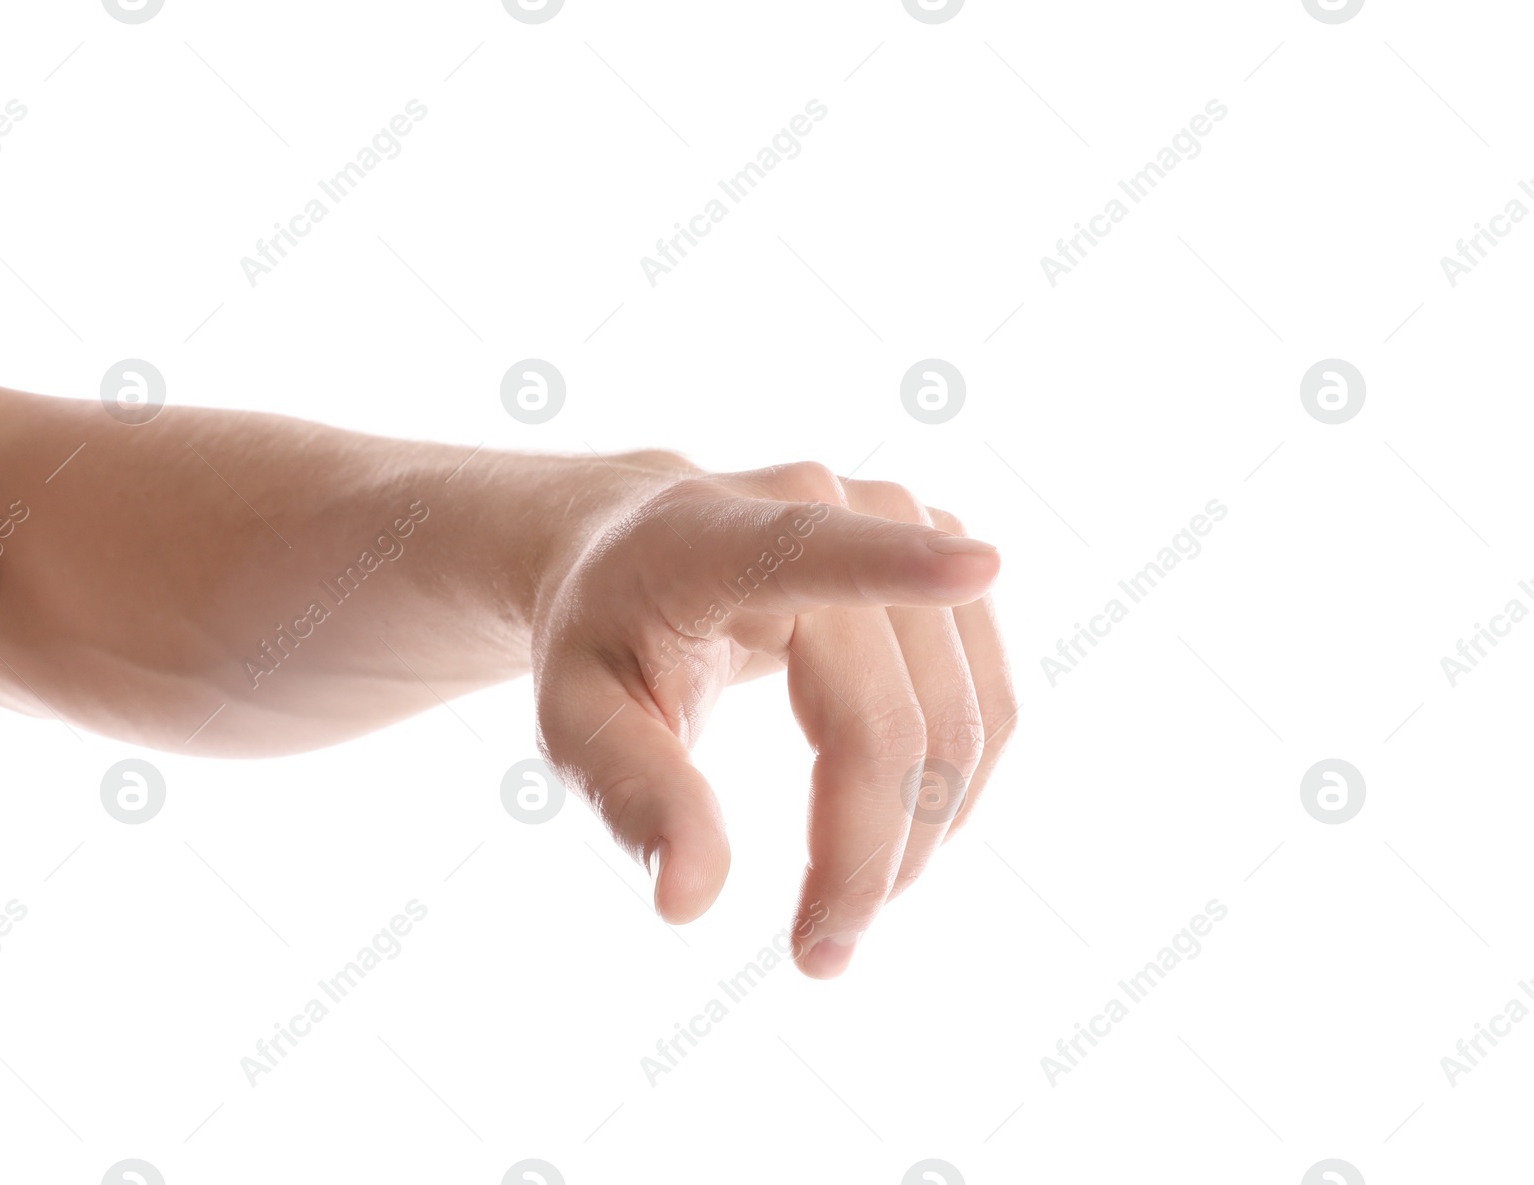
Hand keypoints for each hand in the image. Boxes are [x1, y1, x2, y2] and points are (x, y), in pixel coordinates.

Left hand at [531, 460, 1016, 977]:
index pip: (812, 554)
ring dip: (925, 835)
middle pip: (891, 717)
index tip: (978, 567)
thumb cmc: (603, 639)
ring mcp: (900, 518)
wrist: (639, 552)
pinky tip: (898, 828)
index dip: (898, 565)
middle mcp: (822, 504)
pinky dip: (956, 785)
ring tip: (852, 901)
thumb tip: (690, 900)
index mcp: (712, 540)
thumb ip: (635, 797)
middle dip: (871, 856)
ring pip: (965, 717)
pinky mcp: (944, 548)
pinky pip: (990, 698)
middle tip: (822, 954)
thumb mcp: (577, 722)